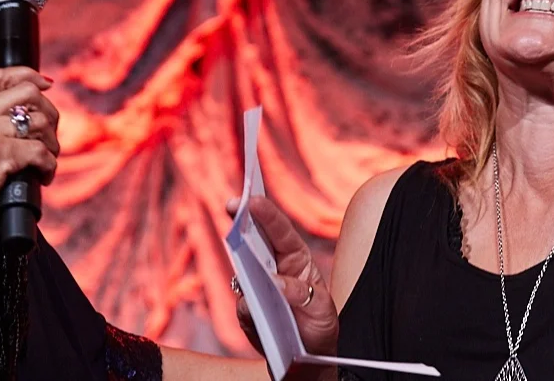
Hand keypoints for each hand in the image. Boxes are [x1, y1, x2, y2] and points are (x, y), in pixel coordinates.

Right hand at [0, 67, 59, 250]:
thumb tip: (18, 114)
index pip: (1, 75)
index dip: (29, 76)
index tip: (45, 85)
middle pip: (28, 93)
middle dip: (49, 113)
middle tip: (49, 136)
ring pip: (40, 122)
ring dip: (52, 144)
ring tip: (45, 161)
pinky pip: (41, 152)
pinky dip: (49, 166)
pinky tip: (42, 176)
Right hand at [227, 196, 339, 363]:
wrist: (308, 355)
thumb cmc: (319, 323)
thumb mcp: (322, 308)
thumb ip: (302, 294)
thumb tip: (275, 282)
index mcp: (296, 259)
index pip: (280, 232)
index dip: (267, 214)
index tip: (253, 199)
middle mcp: (273, 269)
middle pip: (254, 241)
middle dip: (242, 220)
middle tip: (232, 205)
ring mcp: (257, 289)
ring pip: (242, 270)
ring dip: (240, 262)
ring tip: (240, 253)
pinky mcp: (247, 312)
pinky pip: (242, 306)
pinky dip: (247, 306)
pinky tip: (256, 311)